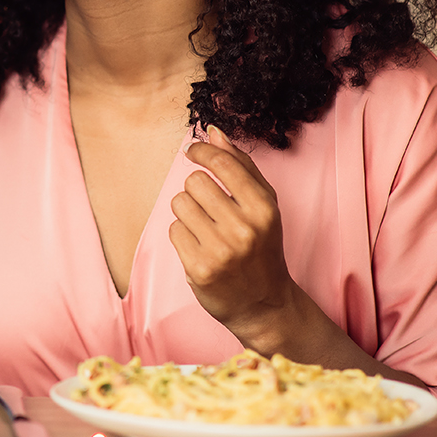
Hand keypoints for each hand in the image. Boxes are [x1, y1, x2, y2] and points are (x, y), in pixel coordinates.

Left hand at [169, 125, 299, 351]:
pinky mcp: (199, 269)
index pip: (222, 163)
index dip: (201, 152)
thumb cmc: (262, 246)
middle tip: (210, 209)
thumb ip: (241, 166)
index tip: (192, 152)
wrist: (264, 303)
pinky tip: (200, 248)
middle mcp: (243, 229)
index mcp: (263, 208)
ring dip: (188, 213)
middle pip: (194, 182)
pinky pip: (173, 231)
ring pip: (179, 204)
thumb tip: (214, 132)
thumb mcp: (263, 205)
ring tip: (206, 229)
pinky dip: (183, 236)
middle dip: (197, 191)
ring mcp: (220, 251)